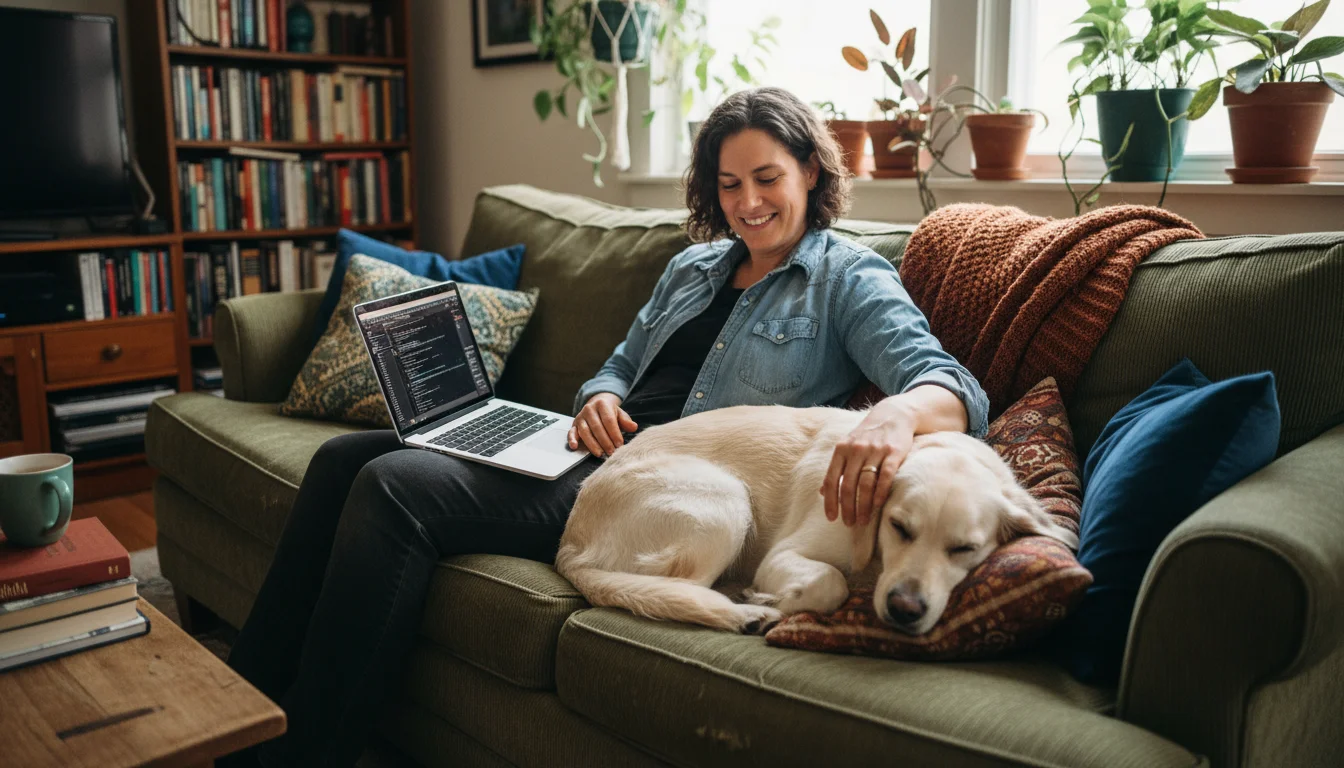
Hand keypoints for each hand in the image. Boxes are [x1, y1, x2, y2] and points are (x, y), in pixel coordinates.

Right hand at [569, 393, 637, 456]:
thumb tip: (634, 427)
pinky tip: (575, 447)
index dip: (614, 433)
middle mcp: (589, 409)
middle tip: (611, 452)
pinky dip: (572, 440)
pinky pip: (571, 432)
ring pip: (585, 432)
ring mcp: (580, 417)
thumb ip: (626, 421)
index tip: (620, 444)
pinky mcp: (574, 424)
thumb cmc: (610, 412)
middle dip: (605, 441)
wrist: (597, 404)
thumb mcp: (620, 414)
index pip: (608, 420)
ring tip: (600, 453)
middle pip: (597, 427)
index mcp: (602, 404)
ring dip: (592, 444)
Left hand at [820, 398, 916, 526]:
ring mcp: (876, 450)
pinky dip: (880, 492)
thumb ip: (836, 468)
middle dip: (847, 507)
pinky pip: (886, 476)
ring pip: (866, 483)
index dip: (830, 501)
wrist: (894, 414)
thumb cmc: (867, 435)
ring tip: (862, 520)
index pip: (832, 480)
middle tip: (849, 524)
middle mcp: (857, 450)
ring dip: (863, 505)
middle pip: (848, 485)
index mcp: (842, 449)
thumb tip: (822, 491)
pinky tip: (877, 505)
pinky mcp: (894, 452)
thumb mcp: (847, 447)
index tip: (831, 518)